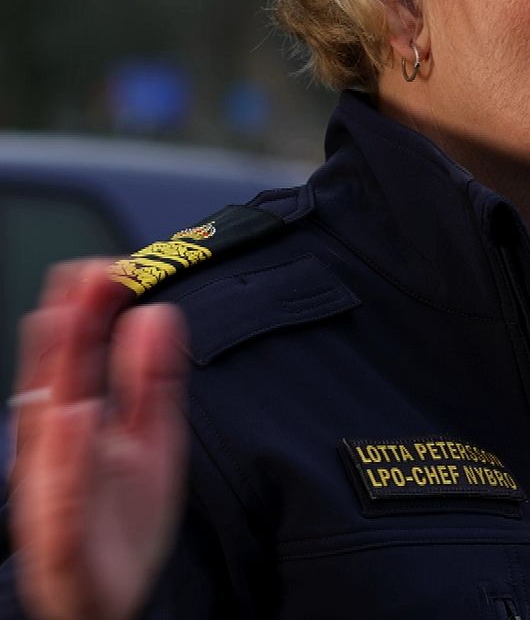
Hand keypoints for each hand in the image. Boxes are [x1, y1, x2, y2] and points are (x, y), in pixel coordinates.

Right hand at [9, 260, 188, 619]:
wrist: (113, 597)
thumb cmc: (124, 511)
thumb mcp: (152, 435)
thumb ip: (152, 378)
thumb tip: (157, 311)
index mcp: (79, 423)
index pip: (77, 357)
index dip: (88, 310)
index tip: (107, 264)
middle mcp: (57, 451)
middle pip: (58, 380)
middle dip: (70, 326)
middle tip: (86, 273)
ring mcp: (55, 493)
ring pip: (49, 431)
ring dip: (58, 375)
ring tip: (69, 322)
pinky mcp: (64, 540)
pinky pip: (62, 496)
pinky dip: (70, 456)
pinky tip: (80, 416)